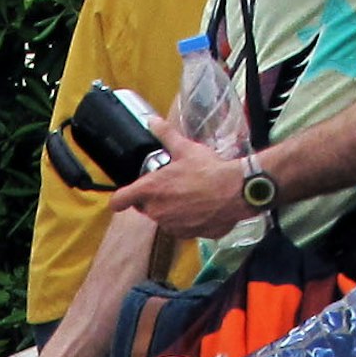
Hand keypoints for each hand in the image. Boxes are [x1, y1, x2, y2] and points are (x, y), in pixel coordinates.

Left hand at [113, 138, 262, 242]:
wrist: (236, 192)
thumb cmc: (210, 171)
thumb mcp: (185, 148)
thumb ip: (166, 135)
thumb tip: (153, 122)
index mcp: (151, 189)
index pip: (120, 200)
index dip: (119, 199)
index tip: (121, 198)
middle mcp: (157, 211)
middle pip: (145, 208)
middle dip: (154, 198)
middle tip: (170, 185)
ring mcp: (172, 225)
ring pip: (164, 217)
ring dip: (171, 209)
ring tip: (189, 194)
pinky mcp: (187, 234)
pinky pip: (181, 227)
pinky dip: (187, 219)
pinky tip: (200, 207)